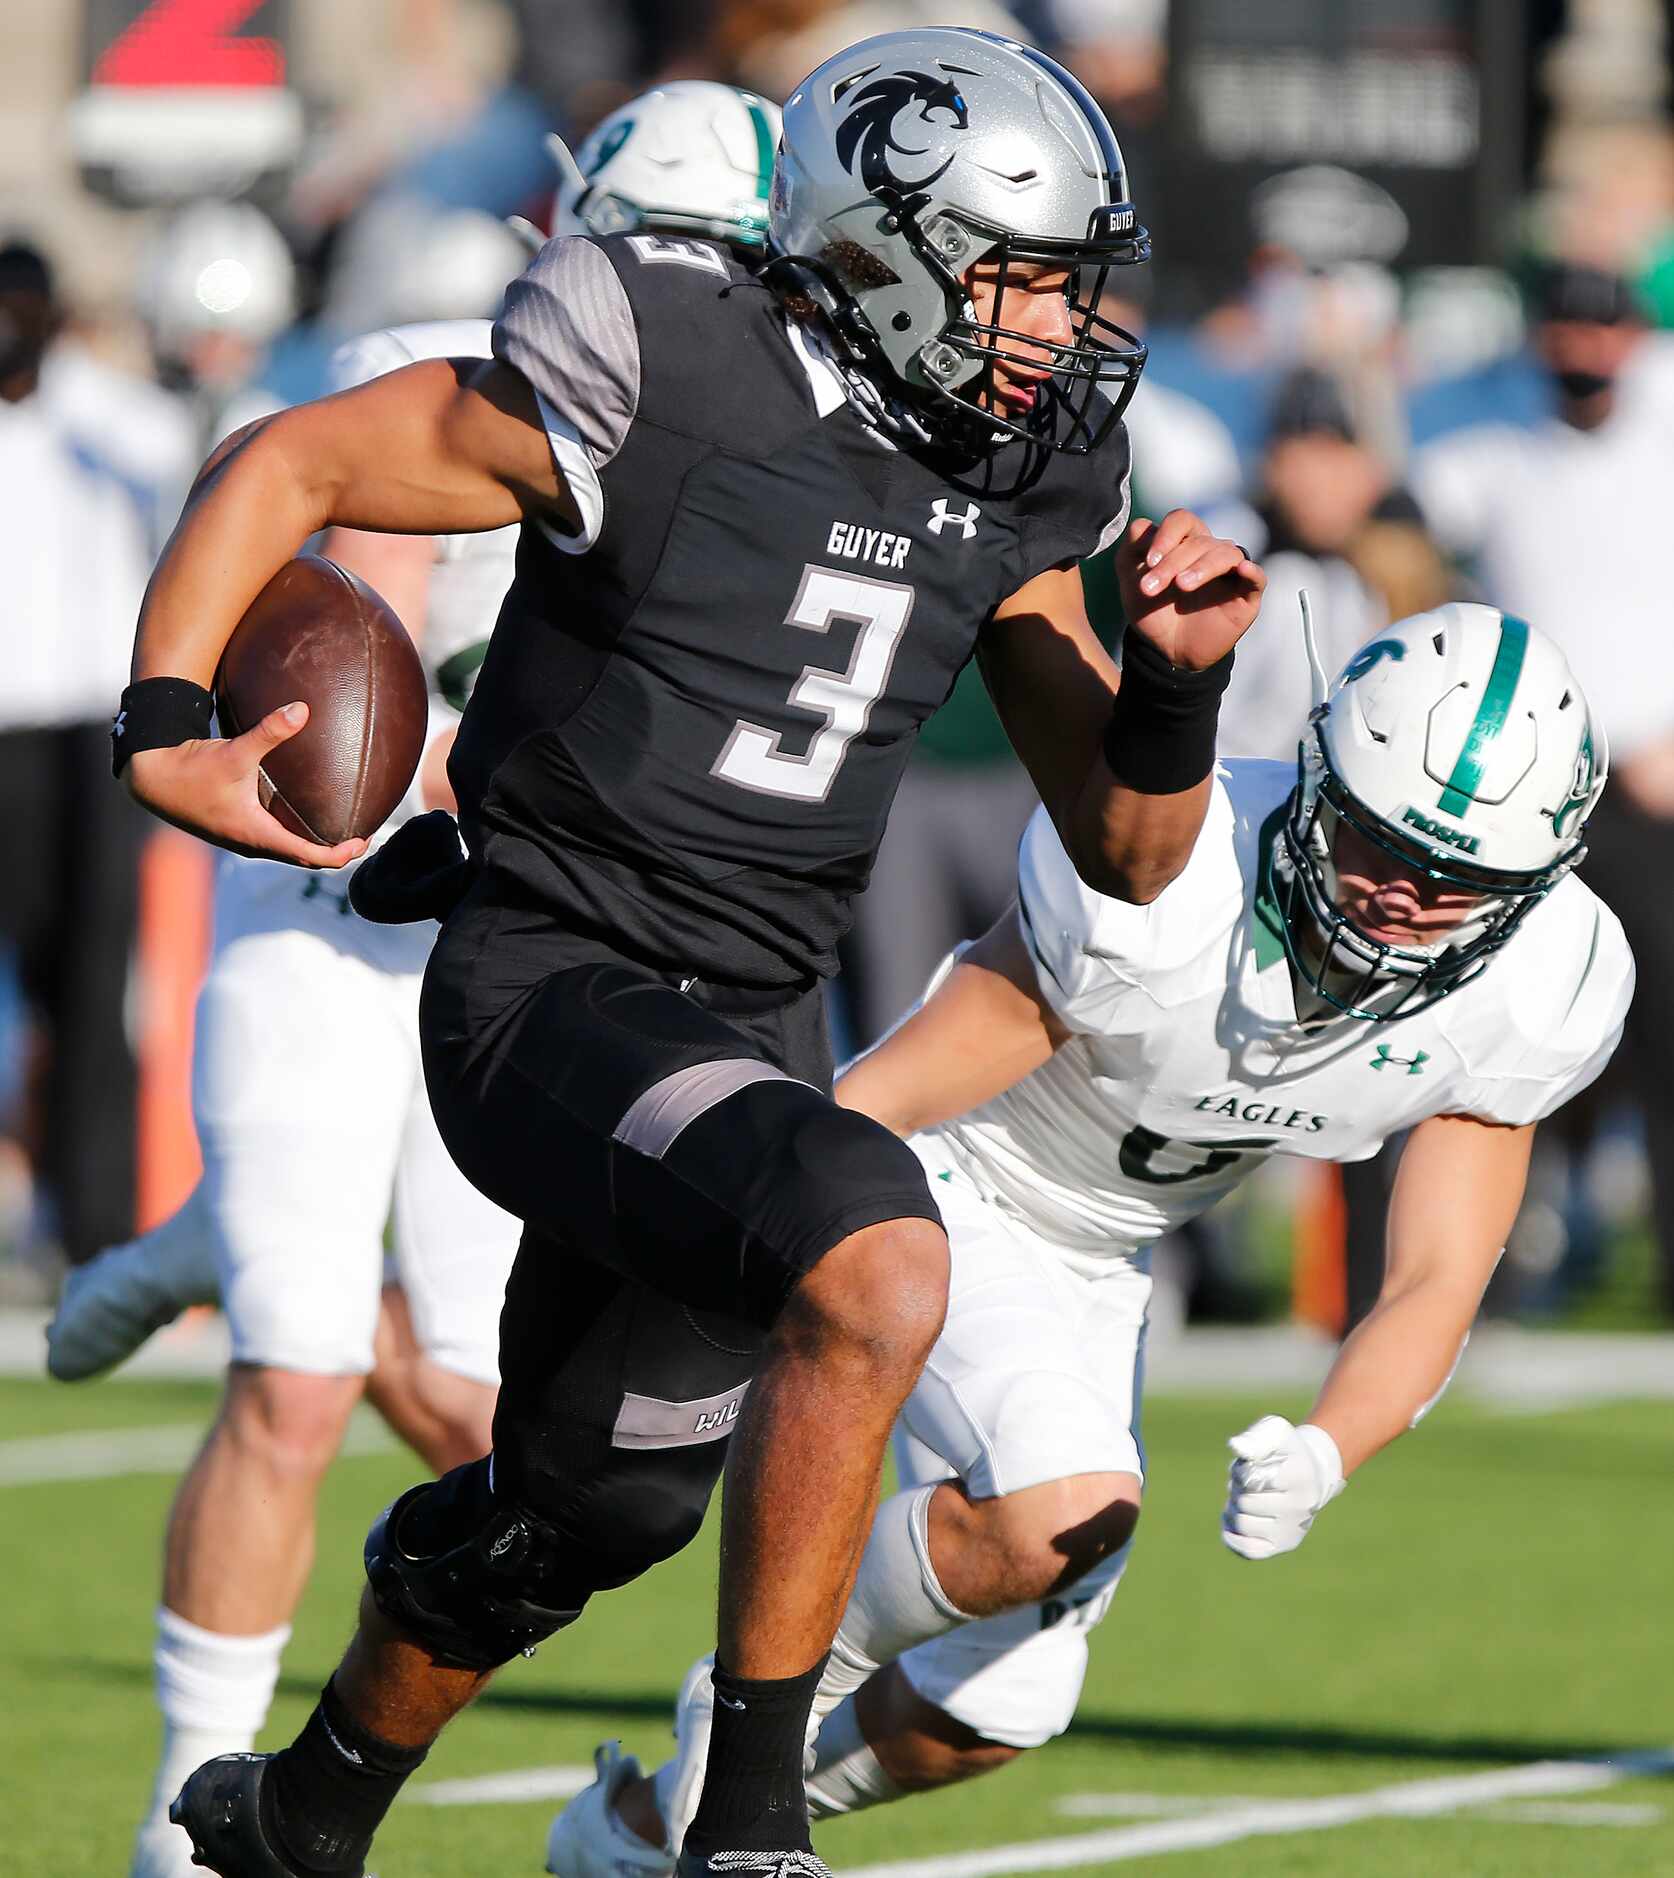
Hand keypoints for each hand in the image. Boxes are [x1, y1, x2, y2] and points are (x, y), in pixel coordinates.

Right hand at [124, 702, 367, 868]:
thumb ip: (270, 731)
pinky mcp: (233, 830)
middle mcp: (251, 843)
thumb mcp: (235, 750)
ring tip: (340, 828)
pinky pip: (272, 840)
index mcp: (257, 834)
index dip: (340, 854)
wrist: (151, 778)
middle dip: (334, 852)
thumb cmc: (191, 768)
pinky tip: (304, 814)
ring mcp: (241, 840)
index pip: (310, 856)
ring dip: (314, 846)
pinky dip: (294, 835)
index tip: (363, 841)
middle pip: (303, 859)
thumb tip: (303, 709)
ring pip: (286, 852)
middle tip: (362, 836)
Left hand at [1115, 510, 1264, 669]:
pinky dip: (1251, 571)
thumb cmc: (1153, 612)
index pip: (1182, 520)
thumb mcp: (1130, 583)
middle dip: (1171, 563)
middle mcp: (1209, 552)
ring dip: (1202, 567)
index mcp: (1184, 543)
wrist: (1168, 651)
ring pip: (1225, 554)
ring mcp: (1230, 572)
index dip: (1165, 535)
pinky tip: (1242, 570)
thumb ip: (1129, 551)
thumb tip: (1145, 526)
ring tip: (1181, 585)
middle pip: (1198, 541)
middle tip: (1149, 588)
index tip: (1148, 562)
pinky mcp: (1246, 596)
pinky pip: (1257, 578)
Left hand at [1221, 1414, 1343, 1560]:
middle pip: (1244, 1502)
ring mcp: (1293, 1529)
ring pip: (1242, 1524)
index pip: (1251, 1479)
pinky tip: (1235, 1518)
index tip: (1252, 1465)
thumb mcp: (1276, 1432)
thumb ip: (1256, 1437)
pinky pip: (1248, 1551)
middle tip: (1248, 1482)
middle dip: (1237, 1488)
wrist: (1311, 1474)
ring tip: (1247, 1497)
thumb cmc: (1287, 1451)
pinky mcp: (1283, 1545)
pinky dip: (1232, 1535)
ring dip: (1234, 1508)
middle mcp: (1301, 1507)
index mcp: (1300, 1476)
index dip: (1241, 1470)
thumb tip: (1236, 1448)